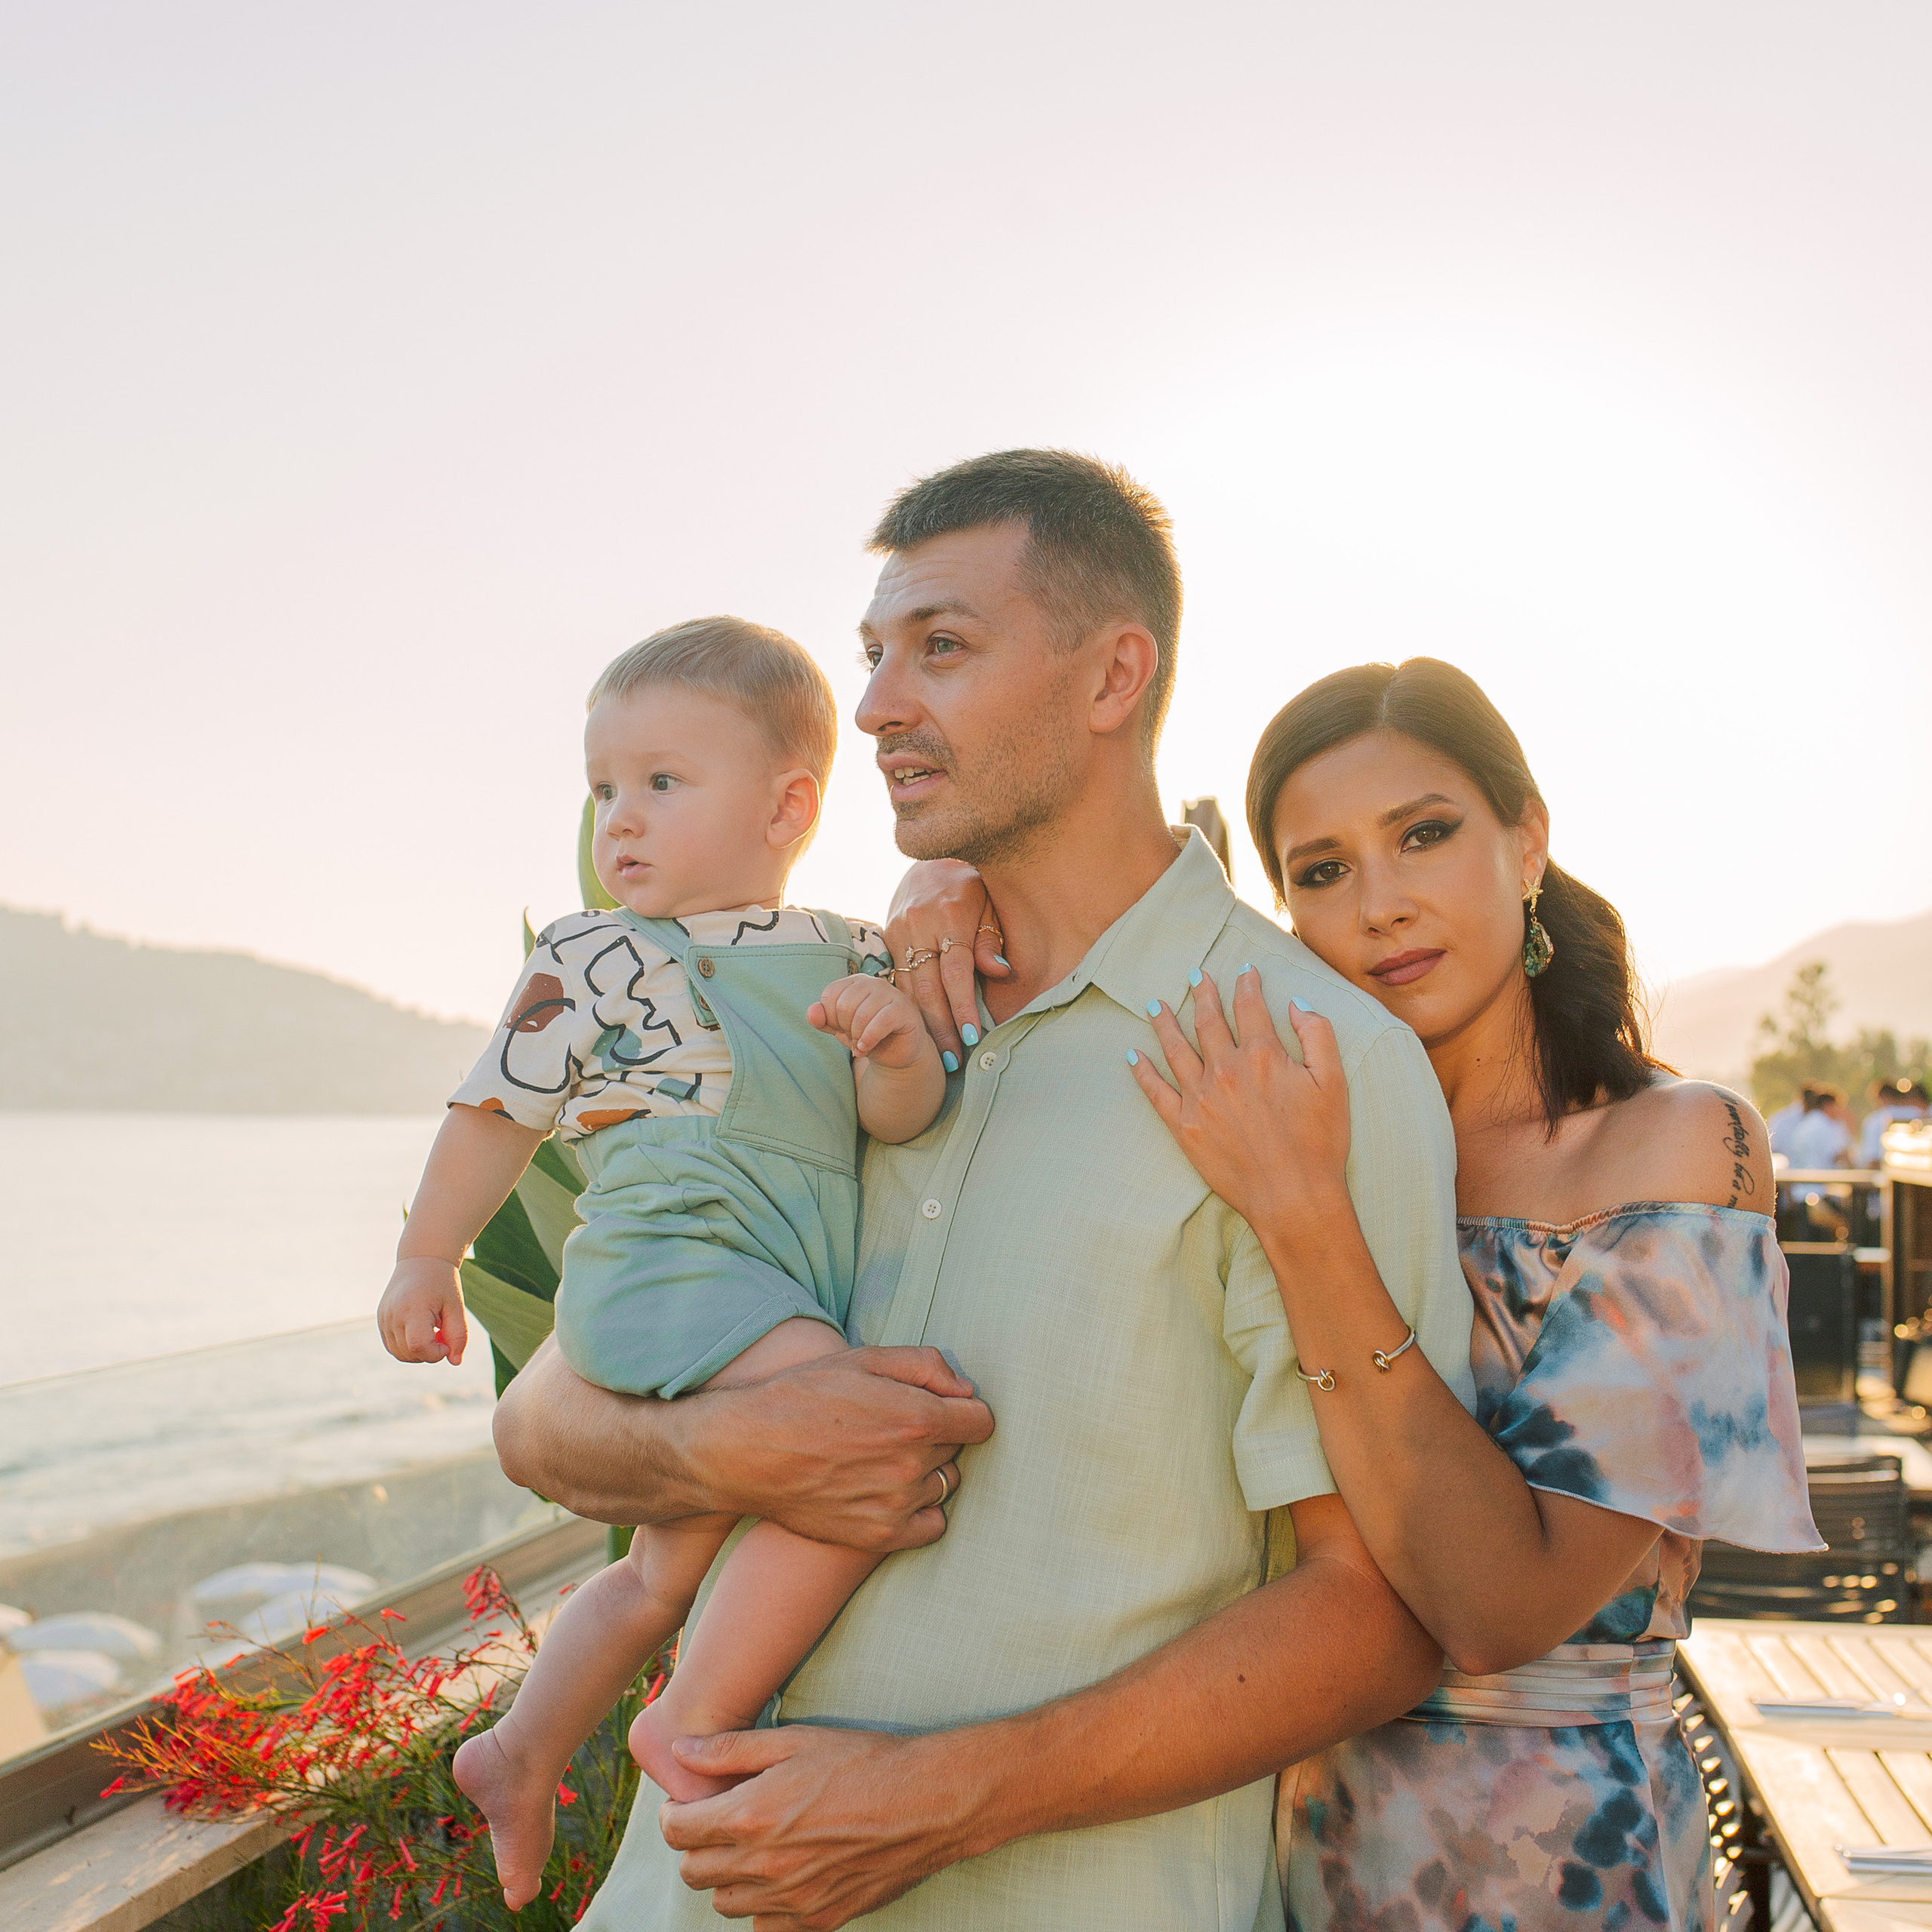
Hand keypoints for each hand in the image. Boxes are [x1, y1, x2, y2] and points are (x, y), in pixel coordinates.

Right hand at [376, 1256, 468, 1364]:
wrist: (420, 1260)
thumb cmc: (442, 1282)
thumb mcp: (456, 1306)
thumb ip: (458, 1335)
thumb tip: (455, 1362)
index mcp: (412, 1308)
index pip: (418, 1346)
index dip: (436, 1353)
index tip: (448, 1342)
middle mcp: (392, 1315)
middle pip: (409, 1354)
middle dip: (430, 1353)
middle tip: (443, 1332)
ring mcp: (383, 1319)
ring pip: (400, 1354)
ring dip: (420, 1351)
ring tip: (432, 1329)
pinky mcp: (381, 1321)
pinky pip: (394, 1347)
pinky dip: (409, 1347)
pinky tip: (422, 1329)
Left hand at [660, 1726, 982, 1927]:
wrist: (927, 1803)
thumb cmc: (862, 1761)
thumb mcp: (794, 1739)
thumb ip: (729, 1750)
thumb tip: (679, 1753)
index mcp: (751, 1817)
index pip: (678, 1833)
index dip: (674, 1816)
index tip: (686, 1805)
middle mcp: (764, 1867)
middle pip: (694, 1872)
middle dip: (695, 1845)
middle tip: (719, 1822)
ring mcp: (791, 1902)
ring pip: (725, 1904)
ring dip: (727, 1876)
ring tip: (753, 1845)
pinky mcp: (819, 1921)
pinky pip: (765, 1928)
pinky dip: (762, 1906)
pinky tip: (783, 1873)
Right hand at [691, 1346, 990, 1549]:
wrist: (747, 1451)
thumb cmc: (803, 1395)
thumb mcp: (862, 1359)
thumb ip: (925, 1365)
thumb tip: (965, 1390)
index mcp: (916, 1417)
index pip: (982, 1421)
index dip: (964, 1410)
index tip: (941, 1408)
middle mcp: (913, 1465)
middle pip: (958, 1451)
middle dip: (938, 1436)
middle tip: (895, 1428)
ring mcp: (897, 1505)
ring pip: (944, 1485)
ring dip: (926, 1472)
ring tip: (885, 1459)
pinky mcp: (879, 1537)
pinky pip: (932, 1527)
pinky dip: (920, 1511)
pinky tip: (890, 1492)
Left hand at [808, 973, 934, 1072]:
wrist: (896, 1053)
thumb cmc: (867, 1036)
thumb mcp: (840, 1030)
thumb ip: (823, 1020)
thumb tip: (812, 1011)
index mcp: (855, 982)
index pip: (830, 995)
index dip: (831, 1019)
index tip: (843, 1029)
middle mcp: (873, 982)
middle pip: (844, 1005)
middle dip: (845, 1029)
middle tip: (854, 1039)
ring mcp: (891, 993)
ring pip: (862, 1014)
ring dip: (857, 1037)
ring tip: (861, 1046)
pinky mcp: (904, 1009)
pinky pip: (881, 1021)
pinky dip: (869, 1038)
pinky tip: (866, 1047)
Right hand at [884, 860, 1010, 1062]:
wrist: (933, 861)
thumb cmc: (973, 889)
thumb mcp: (991, 906)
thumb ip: (992, 940)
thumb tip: (1000, 971)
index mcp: (951, 916)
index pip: (956, 972)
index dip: (963, 1007)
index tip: (973, 1036)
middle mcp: (920, 924)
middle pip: (928, 987)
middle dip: (941, 1027)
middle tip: (954, 1060)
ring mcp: (899, 930)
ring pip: (907, 988)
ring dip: (922, 1025)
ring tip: (939, 1054)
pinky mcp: (887, 937)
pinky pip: (896, 980)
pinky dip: (907, 1009)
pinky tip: (917, 1031)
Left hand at [1129, 971, 1349, 1236]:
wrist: (1294, 1196)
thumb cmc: (1319, 1142)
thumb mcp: (1333, 1082)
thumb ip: (1317, 1034)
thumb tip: (1296, 1003)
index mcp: (1262, 1055)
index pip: (1250, 1006)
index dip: (1247, 984)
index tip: (1243, 971)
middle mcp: (1225, 1070)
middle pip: (1208, 1021)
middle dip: (1201, 994)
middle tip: (1194, 976)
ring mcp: (1200, 1098)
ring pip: (1176, 1049)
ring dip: (1164, 1023)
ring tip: (1155, 1004)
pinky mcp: (1185, 1126)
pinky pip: (1156, 1093)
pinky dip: (1142, 1073)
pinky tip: (1132, 1057)